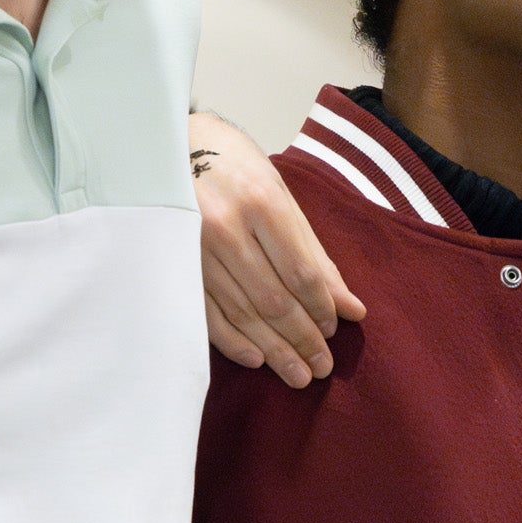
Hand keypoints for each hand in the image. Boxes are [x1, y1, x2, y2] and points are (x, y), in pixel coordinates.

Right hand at [192, 112, 364, 387]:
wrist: (170, 147)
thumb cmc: (236, 169)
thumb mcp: (281, 197)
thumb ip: (315, 253)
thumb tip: (350, 307)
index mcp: (261, 203)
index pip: (301, 273)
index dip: (321, 309)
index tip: (334, 330)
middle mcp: (225, 227)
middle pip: (273, 300)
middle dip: (302, 339)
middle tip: (322, 368)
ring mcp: (193, 249)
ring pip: (241, 313)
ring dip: (273, 350)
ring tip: (297, 375)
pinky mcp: (173, 265)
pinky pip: (205, 314)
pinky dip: (232, 341)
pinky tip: (256, 359)